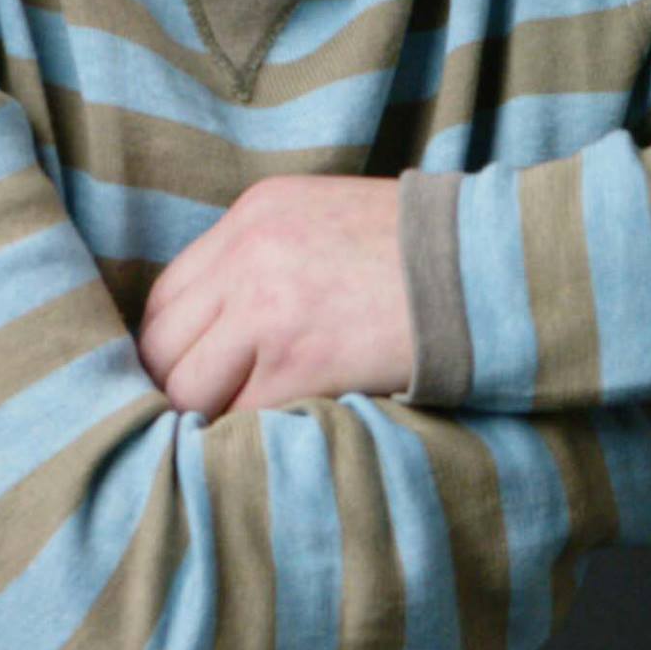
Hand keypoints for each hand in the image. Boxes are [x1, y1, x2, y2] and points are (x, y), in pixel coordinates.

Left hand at [137, 175, 412, 417]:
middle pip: (163, 339)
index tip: (189, 370)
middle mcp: (249, 254)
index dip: (171, 341)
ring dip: (204, 413)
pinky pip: (237, 415)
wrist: (487, 267)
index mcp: (255, 213)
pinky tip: (268, 436)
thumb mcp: (327, 218)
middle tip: (201, 411)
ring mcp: (268, 309)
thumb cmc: (419, 250)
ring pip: (185, 385)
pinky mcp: (298, 362)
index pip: (169, 291)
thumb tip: (221, 321)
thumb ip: (266, 254)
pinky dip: (244, 433)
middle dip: (174, 382)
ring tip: (234, 427)